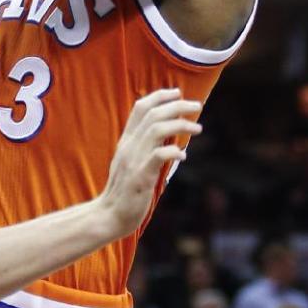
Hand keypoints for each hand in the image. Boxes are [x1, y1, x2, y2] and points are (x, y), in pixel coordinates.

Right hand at [99, 89, 201, 237]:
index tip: (177, 93)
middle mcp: (129, 146)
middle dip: (177, 105)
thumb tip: (167, 135)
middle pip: (152, 114)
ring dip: (180, 124)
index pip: (140, 108)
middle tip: (196, 105)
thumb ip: (144, 146)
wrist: (109, 214)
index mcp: (126, 141)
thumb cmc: (124, 190)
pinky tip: (183, 156)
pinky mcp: (140, 176)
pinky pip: (158, 156)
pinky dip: (173, 152)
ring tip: (197, 127)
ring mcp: (134, 160)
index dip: (159, 96)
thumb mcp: (130, 161)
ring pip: (157, 129)